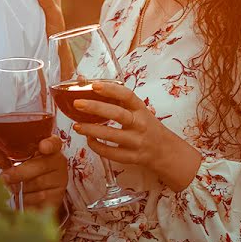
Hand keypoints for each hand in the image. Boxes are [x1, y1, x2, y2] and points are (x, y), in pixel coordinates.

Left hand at [0, 135, 67, 209]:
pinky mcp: (57, 197)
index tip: (42, 146)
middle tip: (4, 177)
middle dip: (20, 172)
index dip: (49, 144)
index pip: (54, 143)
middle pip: (40, 166)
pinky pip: (38, 200)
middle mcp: (58, 162)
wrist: (40, 196)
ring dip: (21, 188)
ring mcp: (60, 180)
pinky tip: (23, 198)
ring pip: (37, 184)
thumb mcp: (15, 163)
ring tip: (15, 187)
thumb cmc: (27, 173)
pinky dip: (26, 200)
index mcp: (49, 148)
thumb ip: (4, 157)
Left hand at [72, 81, 201, 191]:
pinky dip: (98, 147)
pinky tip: (89, 140)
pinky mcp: (133, 157)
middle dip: (96, 108)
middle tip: (77, 104)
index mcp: (141, 108)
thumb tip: (86, 84)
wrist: (164, 150)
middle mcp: (140, 123)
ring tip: (77, 126)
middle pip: (117, 114)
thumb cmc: (145, 125)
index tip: (94, 85)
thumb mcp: (137, 110)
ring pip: (112, 136)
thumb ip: (117, 100)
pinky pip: (112, 154)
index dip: (111, 89)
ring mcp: (137, 141)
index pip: (127, 95)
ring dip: (92, 130)